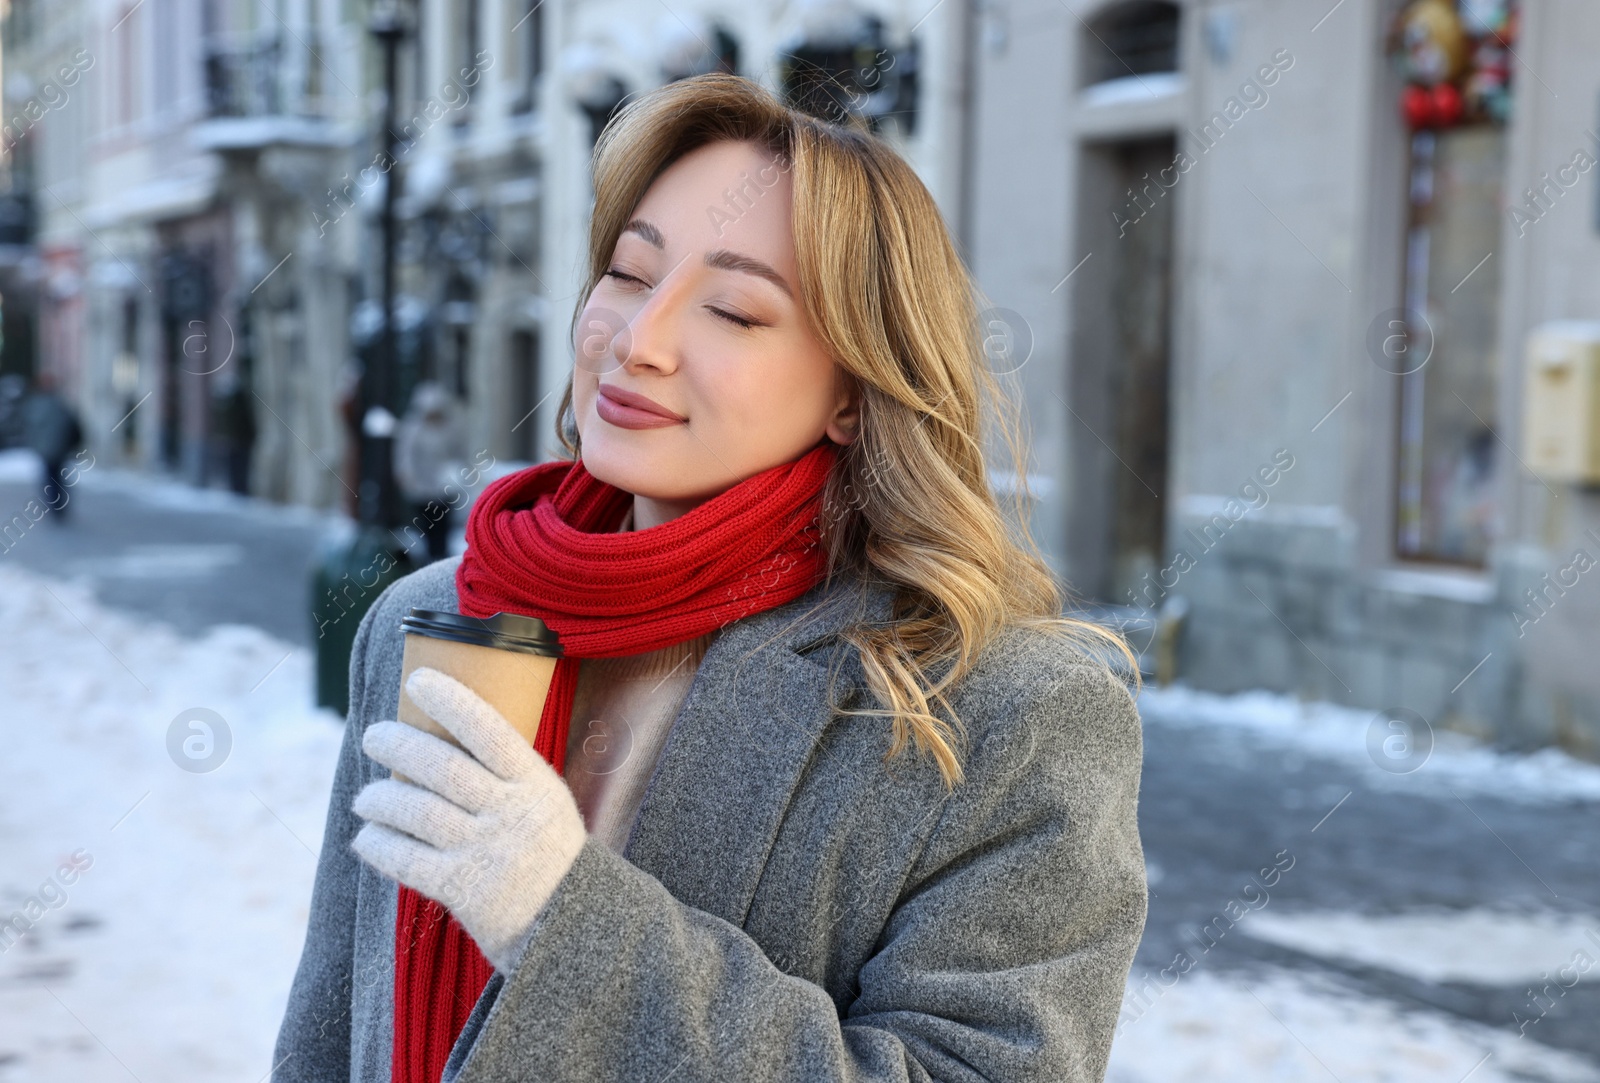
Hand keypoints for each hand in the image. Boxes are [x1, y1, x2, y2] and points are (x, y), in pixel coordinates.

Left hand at [350, 666, 587, 972]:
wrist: (572, 922)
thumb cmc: (550, 853)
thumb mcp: (546, 801)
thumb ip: (506, 774)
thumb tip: (445, 735)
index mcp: (535, 784)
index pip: (490, 731)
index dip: (452, 702)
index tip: (418, 681)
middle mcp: (510, 813)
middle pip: (443, 768)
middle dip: (398, 745)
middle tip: (373, 736)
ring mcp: (486, 852)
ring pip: (419, 812)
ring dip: (381, 798)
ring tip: (366, 796)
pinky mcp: (463, 891)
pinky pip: (407, 860)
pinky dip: (379, 845)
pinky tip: (367, 837)